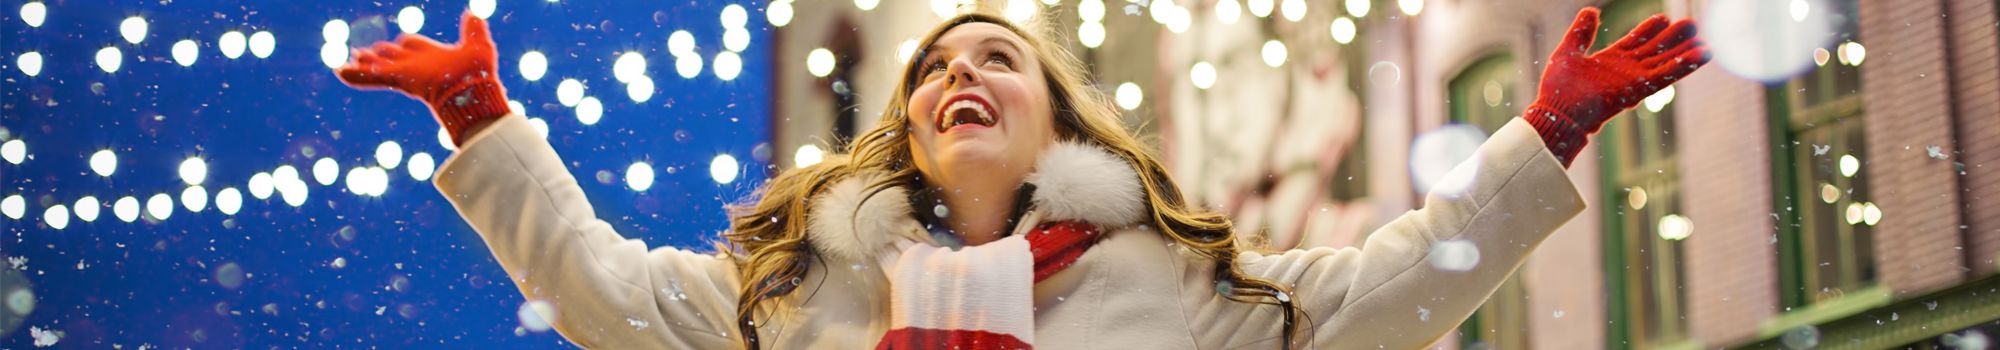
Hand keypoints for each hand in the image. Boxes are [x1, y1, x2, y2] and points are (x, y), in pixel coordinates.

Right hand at [337, 12, 508, 144]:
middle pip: (390, 55)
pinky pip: (372, 76)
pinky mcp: (398, 78)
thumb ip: (473, 29)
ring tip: (346, 62)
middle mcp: (416, 65)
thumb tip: (474, 13)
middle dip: (378, 54)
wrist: (473, 92)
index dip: (406, 43)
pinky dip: (356, 75)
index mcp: (432, 56)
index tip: (401, 41)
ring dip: (363, 64)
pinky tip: (339, 72)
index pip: (413, 46)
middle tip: (361, 53)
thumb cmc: (478, 74)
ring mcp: (405, 72)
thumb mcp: (478, 45)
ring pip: (378, 65)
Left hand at [1525, 8, 1709, 164]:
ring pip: (1665, 63)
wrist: (1556, 112)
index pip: (1635, 41)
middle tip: (1692, 25)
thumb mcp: (1568, 52)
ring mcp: (1633, 79)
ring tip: (1706, 43)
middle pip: (1656, 50)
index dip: (1649, 30)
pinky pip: (1665, 76)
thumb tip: (1591, 10)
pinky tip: (1701, 56)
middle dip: (1674, 39)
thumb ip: (1581, 32)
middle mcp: (1625, 70)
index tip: (1663, 18)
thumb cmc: (1557, 89)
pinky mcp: (1638, 89)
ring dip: (1686, 54)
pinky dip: (1683, 66)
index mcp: (1610, 60)